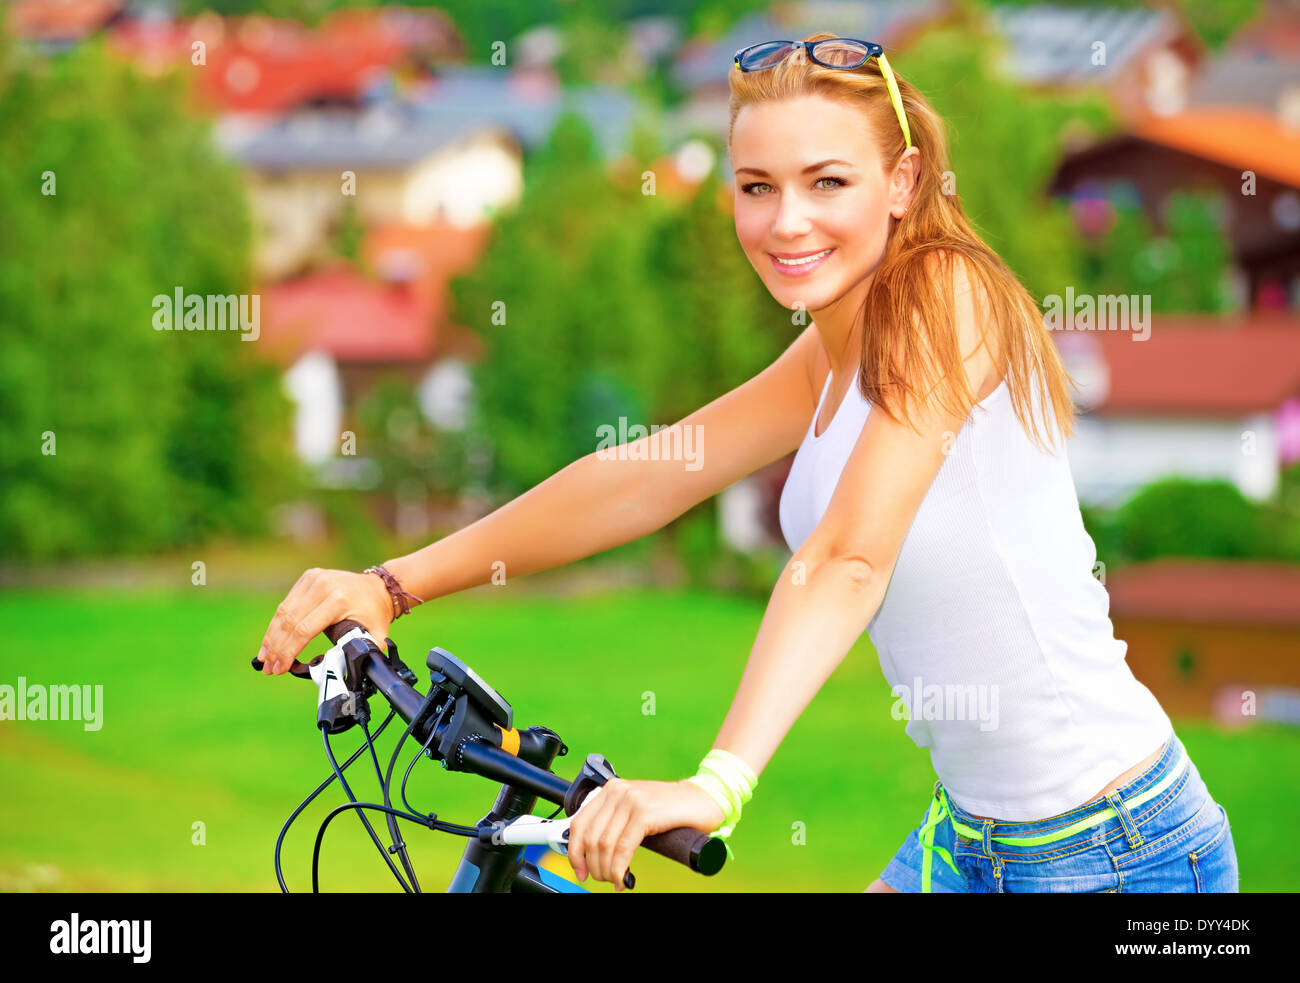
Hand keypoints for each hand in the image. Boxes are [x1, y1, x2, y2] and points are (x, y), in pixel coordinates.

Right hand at [256, 568, 394, 674]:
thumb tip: (357, 671)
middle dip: (276, 648)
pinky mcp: (308, 577)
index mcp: (338, 600)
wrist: (379, 586)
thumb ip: (367, 652)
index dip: (289, 651)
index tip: (280, 669)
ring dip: (271, 637)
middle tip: (267, 669)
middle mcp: (323, 586)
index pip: (304, 630)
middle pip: (290, 622)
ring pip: (284, 612)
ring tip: (263, 658)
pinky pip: (287, 603)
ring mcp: (313, 579)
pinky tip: (270, 641)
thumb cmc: (375, 613)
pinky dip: (277, 623)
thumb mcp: (377, 633)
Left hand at [566, 778, 726, 890]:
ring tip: (616, 880)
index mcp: (611, 790)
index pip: (579, 824)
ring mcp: (631, 800)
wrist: (704, 798)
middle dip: (593, 866)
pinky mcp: (645, 812)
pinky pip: (623, 848)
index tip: (580, 871)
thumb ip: (616, 824)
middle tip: (604, 879)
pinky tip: (624, 878)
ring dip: (606, 871)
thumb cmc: (672, 810)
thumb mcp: (636, 812)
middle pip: (590, 838)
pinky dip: (619, 869)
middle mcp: (617, 792)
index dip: (575, 852)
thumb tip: (593, 854)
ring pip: (604, 845)